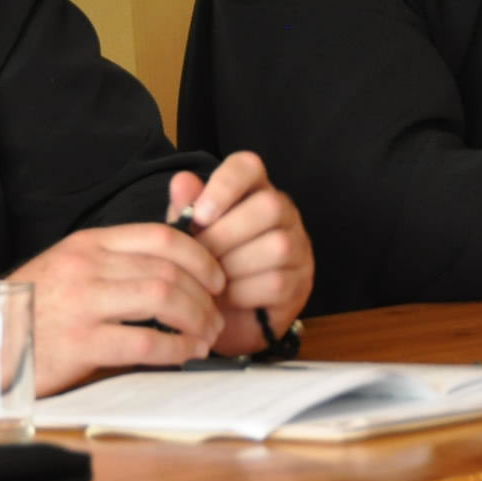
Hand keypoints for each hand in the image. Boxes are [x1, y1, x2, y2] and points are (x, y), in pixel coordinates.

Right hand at [7, 224, 227, 394]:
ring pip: (162, 298)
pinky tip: (185, 354)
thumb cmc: (37, 308)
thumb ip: (118, 262)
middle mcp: (87, 267)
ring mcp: (82, 304)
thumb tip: (176, 261)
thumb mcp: (73, 267)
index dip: (201, 257)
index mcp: (90, 243)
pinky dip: (175, 349)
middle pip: (169, 270)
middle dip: (205, 295)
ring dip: (196, 319)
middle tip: (217, 316)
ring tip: (206, 336)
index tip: (217, 277)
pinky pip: (143, 343)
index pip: (162, 237)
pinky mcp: (79, 344)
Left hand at [166, 151, 313, 357]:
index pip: (248, 167)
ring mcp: (298, 246)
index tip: (199, 215)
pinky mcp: (301, 281)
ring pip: (276, 246)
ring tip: (210, 278)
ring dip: (234, 267)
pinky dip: (243, 292)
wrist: (223, 314)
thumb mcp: (190, 235)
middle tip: (199, 256)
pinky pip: (276, 282)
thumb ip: (185, 208)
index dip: (225, 185)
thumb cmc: (208, 263)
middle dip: (225, 235)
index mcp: (252, 189)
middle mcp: (283, 211)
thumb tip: (181, 181)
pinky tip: (226, 296)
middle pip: (269, 206)